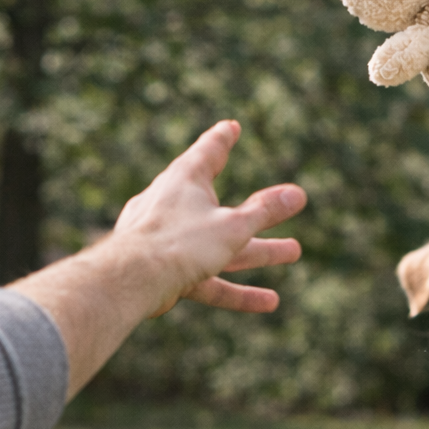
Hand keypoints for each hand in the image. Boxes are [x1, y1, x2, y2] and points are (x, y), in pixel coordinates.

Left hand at [111, 120, 306, 315]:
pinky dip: (236, 290)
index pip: (209, 151)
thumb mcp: (233, 226)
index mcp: (185, 180)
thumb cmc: (179, 243)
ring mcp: (168, 240)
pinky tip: (269, 302)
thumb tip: (298, 194)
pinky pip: (209, 280)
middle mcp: (173, 205)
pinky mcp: (166, 273)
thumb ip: (265, 212)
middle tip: (286, 203)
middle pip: (224, 205)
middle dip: (259, 211)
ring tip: (294, 251)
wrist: (130, 281)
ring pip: (221, 246)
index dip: (223, 139)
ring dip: (257, 251)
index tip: (231, 127)